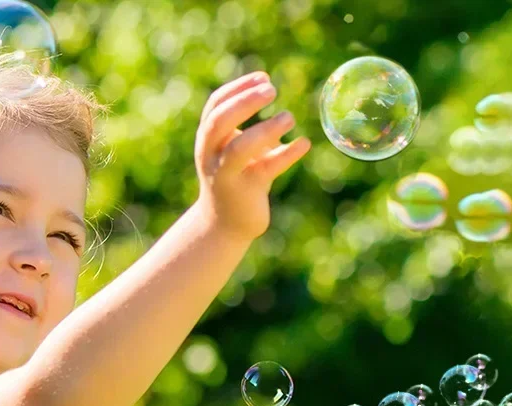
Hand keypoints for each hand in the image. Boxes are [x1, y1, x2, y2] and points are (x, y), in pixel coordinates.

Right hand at [194, 71, 310, 240]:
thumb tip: (268, 89)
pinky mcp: (247, 191)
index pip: (215, 105)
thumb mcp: (235, 148)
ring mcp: (226, 175)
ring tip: (289, 118)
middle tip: (272, 89)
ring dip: (266, 129)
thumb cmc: (234, 178)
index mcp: (208, 141)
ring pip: (240, 148)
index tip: (263, 77)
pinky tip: (304, 144)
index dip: (238, 88)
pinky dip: (288, 154)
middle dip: (245, 102)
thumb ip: (247, 124)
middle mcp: (212, 157)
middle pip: (220, 121)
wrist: (224, 223)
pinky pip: (268, 169)